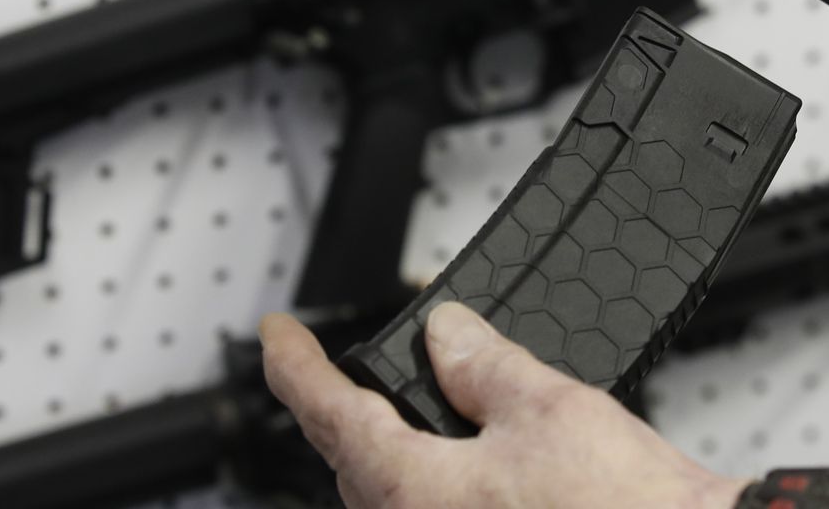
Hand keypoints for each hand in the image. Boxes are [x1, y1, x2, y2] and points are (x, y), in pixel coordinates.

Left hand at [260, 305, 743, 508]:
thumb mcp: (550, 407)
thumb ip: (484, 365)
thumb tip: (447, 335)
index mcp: (409, 493)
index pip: (328, 414)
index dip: (295, 367)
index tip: (278, 336)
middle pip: (360, 466)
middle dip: (359, 414)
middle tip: (366, 367)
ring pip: (401, 500)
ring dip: (409, 457)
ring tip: (444, 413)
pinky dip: (447, 490)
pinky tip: (490, 470)